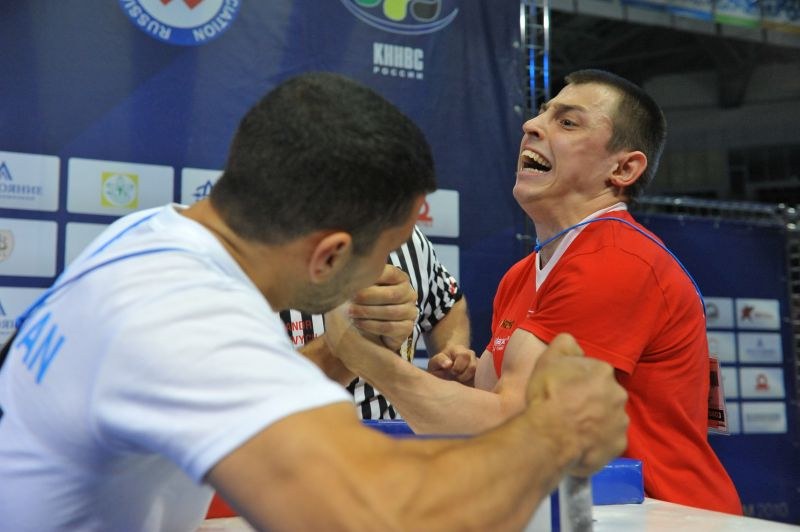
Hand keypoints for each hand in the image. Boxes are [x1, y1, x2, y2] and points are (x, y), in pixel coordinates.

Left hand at [348, 265, 417, 351]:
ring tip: (351, 312)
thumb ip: (362, 277)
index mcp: (399, 278)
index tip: (355, 281)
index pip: (390, 274)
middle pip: (392, 294)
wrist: (363, 328)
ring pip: (392, 312)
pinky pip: (390, 327)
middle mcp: (408, 293)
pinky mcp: (407, 328)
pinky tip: (359, 323)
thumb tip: (352, 270)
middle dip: (369, 297)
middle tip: (351, 298)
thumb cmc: (361, 301)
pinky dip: (372, 326)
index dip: (373, 277)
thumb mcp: (362, 286)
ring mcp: (410, 311)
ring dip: (368, 312)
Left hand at [427, 345, 476, 385]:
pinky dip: (472, 382)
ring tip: (459, 380)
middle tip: (454, 377)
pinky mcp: (480, 372)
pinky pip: (480, 378)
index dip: (458, 367)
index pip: (464, 356)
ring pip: (477, 373)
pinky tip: (464, 383)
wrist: (446, 367)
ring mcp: (476, 362)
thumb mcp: (435, 362)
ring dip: (467, 379)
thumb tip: (449, 364)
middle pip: (473, 366)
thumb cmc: (440, 365)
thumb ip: (440, 360)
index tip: (451, 372)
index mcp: (458, 349)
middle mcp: (470, 354)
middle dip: (462, 375)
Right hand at [524, 334, 627, 476]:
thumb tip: (573, 343)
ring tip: (574, 427)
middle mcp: (618, 394)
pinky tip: (580, 441)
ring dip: (597, 420)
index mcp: (603, 371)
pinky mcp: (619, 445)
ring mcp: (621, 421)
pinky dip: (598, 440)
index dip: (578, 380)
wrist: (550, 435)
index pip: (593, 372)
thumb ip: (563, 344)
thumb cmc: (548, 395)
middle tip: (570, 408)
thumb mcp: (548, 359)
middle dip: (591, 399)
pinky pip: (609, 440)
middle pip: (605, 394)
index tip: (565, 389)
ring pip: (609, 417)